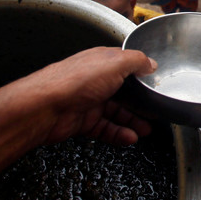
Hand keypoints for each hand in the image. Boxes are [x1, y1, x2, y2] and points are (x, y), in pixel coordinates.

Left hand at [7, 47, 156, 145]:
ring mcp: (88, 102)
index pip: (126, 66)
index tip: (156, 85)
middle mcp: (95, 81)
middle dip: (140, 104)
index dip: (142, 76)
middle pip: (123, 93)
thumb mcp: (114, 63)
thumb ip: (136, 62)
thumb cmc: (74, 81)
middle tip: (155, 113)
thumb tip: (151, 63)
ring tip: (146, 130)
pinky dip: (118, 134)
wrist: (44, 107)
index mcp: (102, 62)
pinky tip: (129, 138)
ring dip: (132, 122)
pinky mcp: (82, 122)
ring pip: (116, 113)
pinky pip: (105, 129)